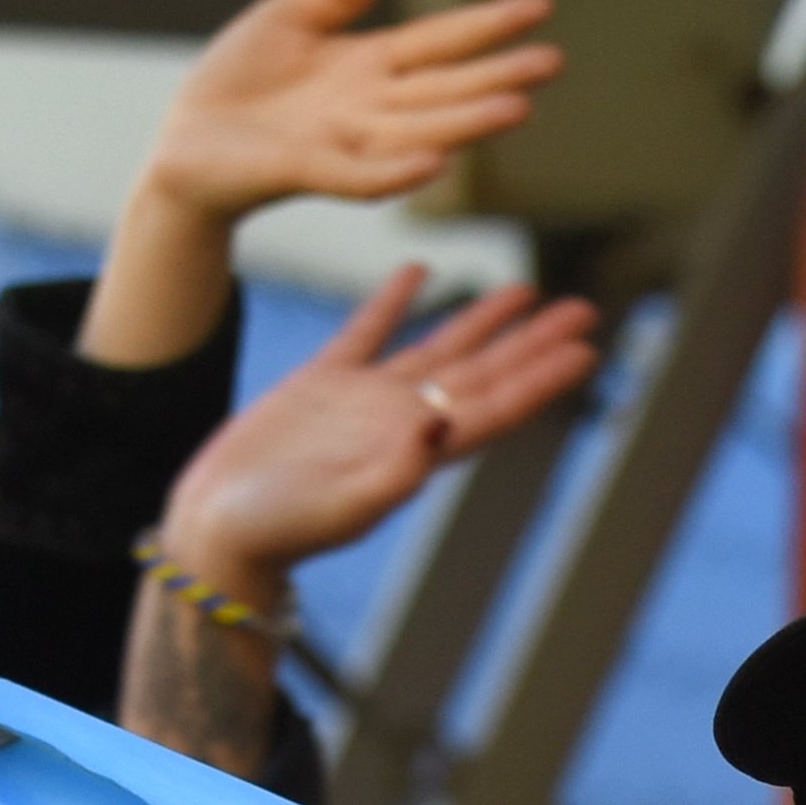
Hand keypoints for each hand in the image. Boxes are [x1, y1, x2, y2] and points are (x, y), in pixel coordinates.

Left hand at [88, 0, 560, 369]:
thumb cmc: (239, 85)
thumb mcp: (286, 19)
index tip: (541, 6)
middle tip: (554, 62)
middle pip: (446, 89)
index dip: (488, 24)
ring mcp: (343, 143)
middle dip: (499, 76)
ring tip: (517, 108)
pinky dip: (394, 171)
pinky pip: (357, 175)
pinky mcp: (305, 171)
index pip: (442, 42)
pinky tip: (433, 162)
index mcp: (371, 67)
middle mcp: (371, 108)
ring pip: (417, 132)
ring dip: (466, 124)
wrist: (186, 147)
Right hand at [157, 270, 603, 593]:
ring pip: (438, 347)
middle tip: (583, 309)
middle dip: (533, 341)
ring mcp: (362, 401)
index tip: (586, 350)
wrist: (219, 534)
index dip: (542, 378)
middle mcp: (401, 422)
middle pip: (485, 371)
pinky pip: (367, 330)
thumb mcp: (342, 507)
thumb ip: (397, 471)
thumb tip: (444, 423)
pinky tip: (419, 270)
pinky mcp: (318, 384)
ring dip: (482, 319)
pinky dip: (395, 300)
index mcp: (418, 451)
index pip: (497, 406)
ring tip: (523, 290)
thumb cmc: (279, 535)